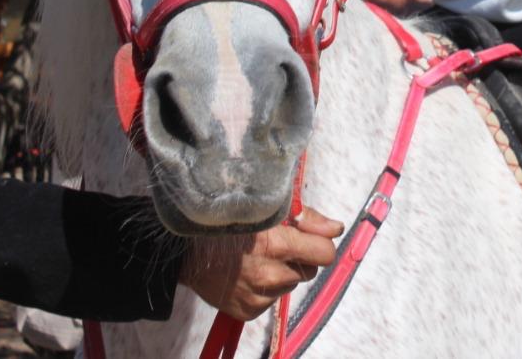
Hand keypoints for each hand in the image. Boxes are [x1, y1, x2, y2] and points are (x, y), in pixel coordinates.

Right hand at [180, 207, 343, 319]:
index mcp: (275, 244)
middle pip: (309, 270)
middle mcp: (269, 275)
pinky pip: (273, 299)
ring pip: (291, 284)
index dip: (320, 243)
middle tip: (277, 245)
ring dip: (283, 272)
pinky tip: (248, 274)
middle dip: (300, 257)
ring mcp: (258, 296)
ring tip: (258, 258)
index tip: (310, 237)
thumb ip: (306, 218)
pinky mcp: (249, 311)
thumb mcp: (265, 209)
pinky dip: (266, 288)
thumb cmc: (227, 223)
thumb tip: (335, 228)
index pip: (324, 253)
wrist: (186, 253)